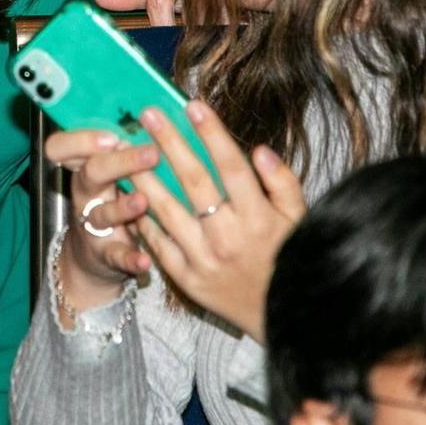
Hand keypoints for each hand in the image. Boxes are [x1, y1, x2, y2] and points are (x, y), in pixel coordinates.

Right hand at [45, 128, 160, 313]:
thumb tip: (158, 111)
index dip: (82, 139)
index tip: (110, 134)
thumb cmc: (114, 199)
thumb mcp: (112, 171)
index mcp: (86, 166)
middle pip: (91, 173)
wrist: (96, 256)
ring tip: (143, 201)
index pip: (63, 146)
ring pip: (102, 214)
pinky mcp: (106, 254)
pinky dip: (130, 258)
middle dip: (119, 162)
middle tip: (150, 153)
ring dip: (122, 207)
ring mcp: (94, 225)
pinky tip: (144, 259)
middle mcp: (86, 193)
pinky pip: (116, 256)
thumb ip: (125, 144)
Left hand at [128, 99, 304, 344]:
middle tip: (148, 114)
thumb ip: (283, 184)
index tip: (193, 105)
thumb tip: (261, 150)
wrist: (284, 319)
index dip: (212, 134)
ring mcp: (204, 259)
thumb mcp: (300, 221)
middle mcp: (228, 237)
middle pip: (193, 182)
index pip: (231, 166)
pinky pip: (159, 244)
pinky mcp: (187, 279)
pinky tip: (129, 194)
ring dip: (145, 177)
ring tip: (125, 150)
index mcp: (258, 218)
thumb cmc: (292, 260)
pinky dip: (144, 219)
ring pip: (167, 210)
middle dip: (170, 143)